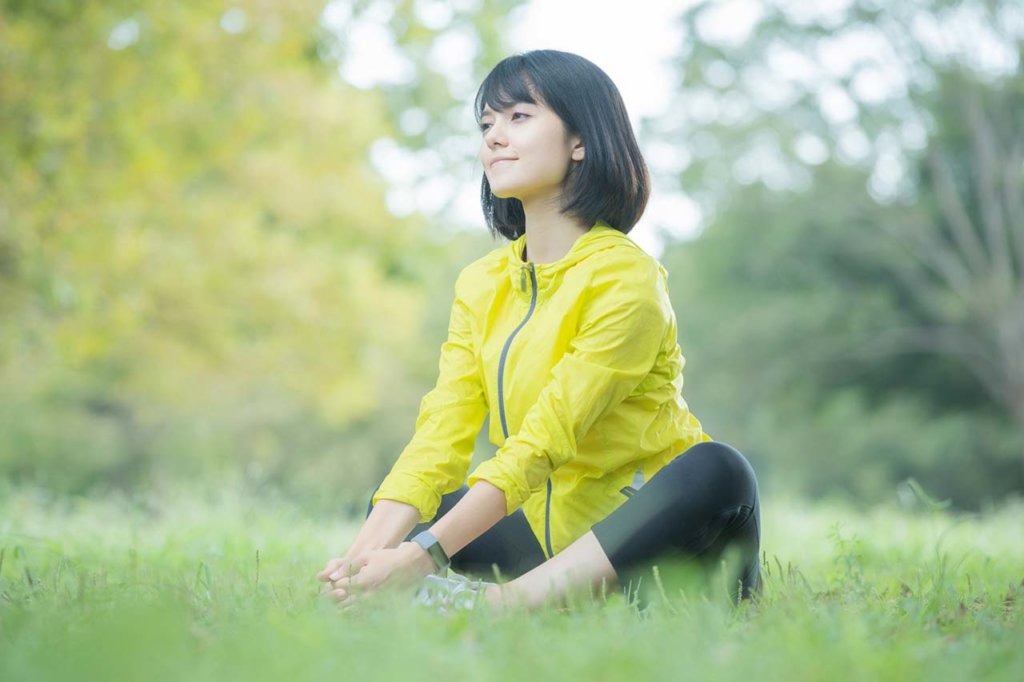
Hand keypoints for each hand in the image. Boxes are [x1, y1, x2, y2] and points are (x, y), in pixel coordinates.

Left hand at [321, 543, 435, 606]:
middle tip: (332, 594)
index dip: (334, 583)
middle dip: (335, 598)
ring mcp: (374, 603)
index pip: (339, 587)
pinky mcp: (381, 607)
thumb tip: (332, 576)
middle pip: (343, 602)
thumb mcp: (367, 556)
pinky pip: (364, 614)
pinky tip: (353, 609)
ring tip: (339, 604)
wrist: (410, 566)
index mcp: (362, 581)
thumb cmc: (388, 558)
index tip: (333, 580)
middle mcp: (367, 595)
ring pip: (352, 611)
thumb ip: (349, 566)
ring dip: (343, 607)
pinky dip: (356, 613)